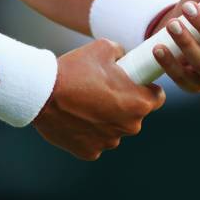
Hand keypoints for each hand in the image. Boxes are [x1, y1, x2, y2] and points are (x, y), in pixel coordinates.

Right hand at [33, 39, 164, 160]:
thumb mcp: (104, 48)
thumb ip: (122, 53)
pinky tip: (77, 117)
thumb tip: (125, 58)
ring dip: (107, 119)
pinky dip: (89, 131)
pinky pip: (96, 140)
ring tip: (87, 102)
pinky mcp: (89, 151)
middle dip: (125, 104)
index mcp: (138, 103)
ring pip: (115, 128)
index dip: (147, 89)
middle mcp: (129, 126)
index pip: (157, 98)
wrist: (42, 92)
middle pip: (135, 115)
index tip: (135, 84)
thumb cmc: (75, 69)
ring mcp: (109, 141)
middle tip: (105, 89)